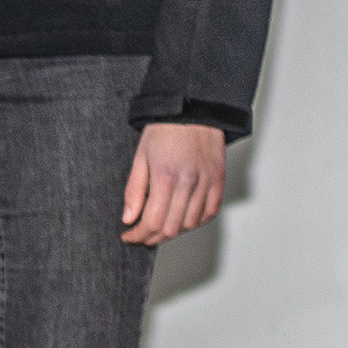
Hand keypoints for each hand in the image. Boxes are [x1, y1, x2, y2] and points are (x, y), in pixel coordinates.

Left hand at [122, 121, 225, 245]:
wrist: (193, 109)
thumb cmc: (165, 130)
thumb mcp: (140, 157)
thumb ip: (133, 191)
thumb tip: (128, 218)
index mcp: (165, 177)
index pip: (151, 221)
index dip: (137, 235)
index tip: (128, 236)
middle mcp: (188, 182)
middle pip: (171, 228)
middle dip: (152, 238)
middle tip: (141, 237)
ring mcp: (206, 182)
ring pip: (191, 223)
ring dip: (174, 232)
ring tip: (160, 228)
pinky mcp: (219, 179)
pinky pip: (211, 211)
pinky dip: (197, 222)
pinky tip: (184, 220)